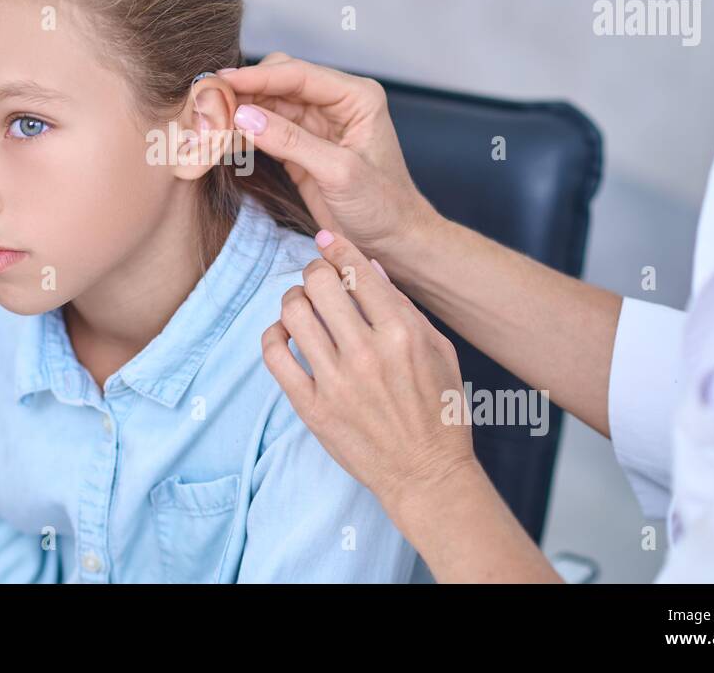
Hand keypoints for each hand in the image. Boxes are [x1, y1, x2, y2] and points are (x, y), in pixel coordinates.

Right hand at [221, 53, 437, 266]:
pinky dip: (240, 137)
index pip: (297, 75)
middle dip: (240, 95)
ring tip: (204, 132)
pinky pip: (263, 132)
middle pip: (275, 84)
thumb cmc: (383, 207)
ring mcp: (315, 124)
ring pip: (264, 107)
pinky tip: (217, 145)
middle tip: (207, 112)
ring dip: (234, 117)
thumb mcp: (339, 173)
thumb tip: (244, 116)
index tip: (219, 83)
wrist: (394, 243)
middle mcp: (334, 103)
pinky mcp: (299, 147)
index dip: (255, 77)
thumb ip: (292, 142)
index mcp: (355, 97)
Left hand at [260, 229, 479, 512]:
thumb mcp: (439, 351)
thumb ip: (404, 307)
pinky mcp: (312, 408)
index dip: (337, 248)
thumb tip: (368, 267)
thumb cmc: (440, 411)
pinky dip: (273, 335)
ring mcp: (336, 382)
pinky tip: (286, 335)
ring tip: (303, 305)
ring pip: (293, 313)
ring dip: (294, 299)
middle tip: (318, 278)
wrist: (426, 473)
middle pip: (319, 283)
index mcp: (402, 334)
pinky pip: (274, 356)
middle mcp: (366, 354)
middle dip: (315, 271)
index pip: (357, 271)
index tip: (327, 240)